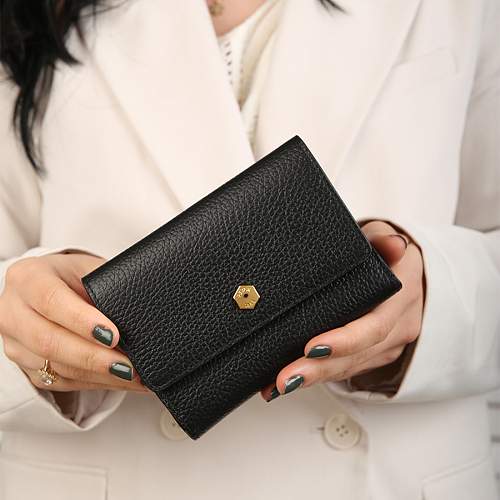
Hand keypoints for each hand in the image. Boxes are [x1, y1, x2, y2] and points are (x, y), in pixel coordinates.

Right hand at [0, 252, 146, 392]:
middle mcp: (12, 312)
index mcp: (27, 278)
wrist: (50, 287)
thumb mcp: (88, 269)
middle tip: (128, 365)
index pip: (50, 301)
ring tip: (134, 376)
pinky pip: (62, 382)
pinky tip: (122, 381)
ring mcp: (16, 344)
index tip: (113, 334)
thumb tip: (137, 318)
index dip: (81, 320)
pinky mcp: (27, 368)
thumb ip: (103, 288)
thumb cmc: (74, 276)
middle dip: (93, 357)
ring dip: (100, 376)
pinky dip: (97, 383)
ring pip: (56, 368)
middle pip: (49, 341)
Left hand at [261, 220, 424, 400]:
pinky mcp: (375, 354)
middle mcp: (399, 326)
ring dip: (313, 378)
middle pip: (357, 355)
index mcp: (402, 297)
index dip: (344, 340)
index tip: (311, 347)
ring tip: (278, 385)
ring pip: (349, 368)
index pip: (375, 325)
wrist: (406, 272)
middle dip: (319, 369)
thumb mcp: (383, 237)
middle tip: (285, 378)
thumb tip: (394, 244)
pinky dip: (318, 376)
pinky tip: (287, 384)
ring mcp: (388, 344)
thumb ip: (383, 240)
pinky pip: (346, 370)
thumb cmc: (384, 252)